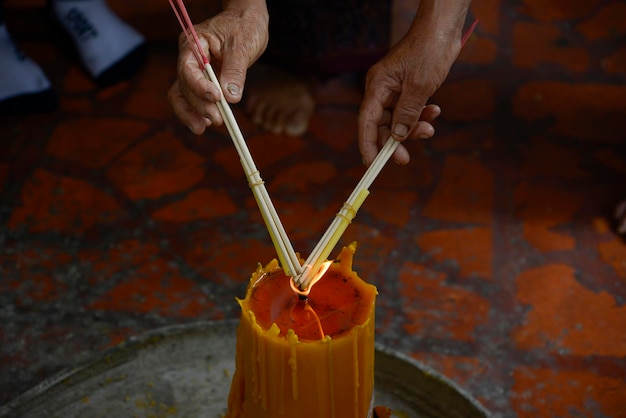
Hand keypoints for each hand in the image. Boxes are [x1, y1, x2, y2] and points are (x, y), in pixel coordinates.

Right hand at [168, 2, 268, 134]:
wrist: (247, 20)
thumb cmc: (244, 26)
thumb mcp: (243, 45)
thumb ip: (235, 71)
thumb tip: (230, 98)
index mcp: (194, 43)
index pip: (188, 68)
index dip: (198, 86)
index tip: (216, 98)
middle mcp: (189, 57)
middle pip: (184, 86)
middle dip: (199, 104)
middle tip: (218, 119)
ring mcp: (194, 70)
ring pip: (183, 95)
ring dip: (192, 113)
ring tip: (205, 127)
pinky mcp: (202, 81)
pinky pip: (193, 98)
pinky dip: (197, 111)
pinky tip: (205, 123)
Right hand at [358, 2, 468, 165]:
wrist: (443, 30)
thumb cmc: (428, 51)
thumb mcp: (419, 86)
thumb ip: (407, 113)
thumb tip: (396, 137)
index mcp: (378, 86)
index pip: (366, 122)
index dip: (367, 144)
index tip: (372, 164)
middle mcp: (382, 89)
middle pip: (381, 125)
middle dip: (394, 142)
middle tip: (405, 159)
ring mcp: (395, 90)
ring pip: (397, 120)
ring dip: (413, 129)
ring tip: (430, 129)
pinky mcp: (408, 89)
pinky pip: (410, 111)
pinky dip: (421, 116)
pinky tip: (434, 112)